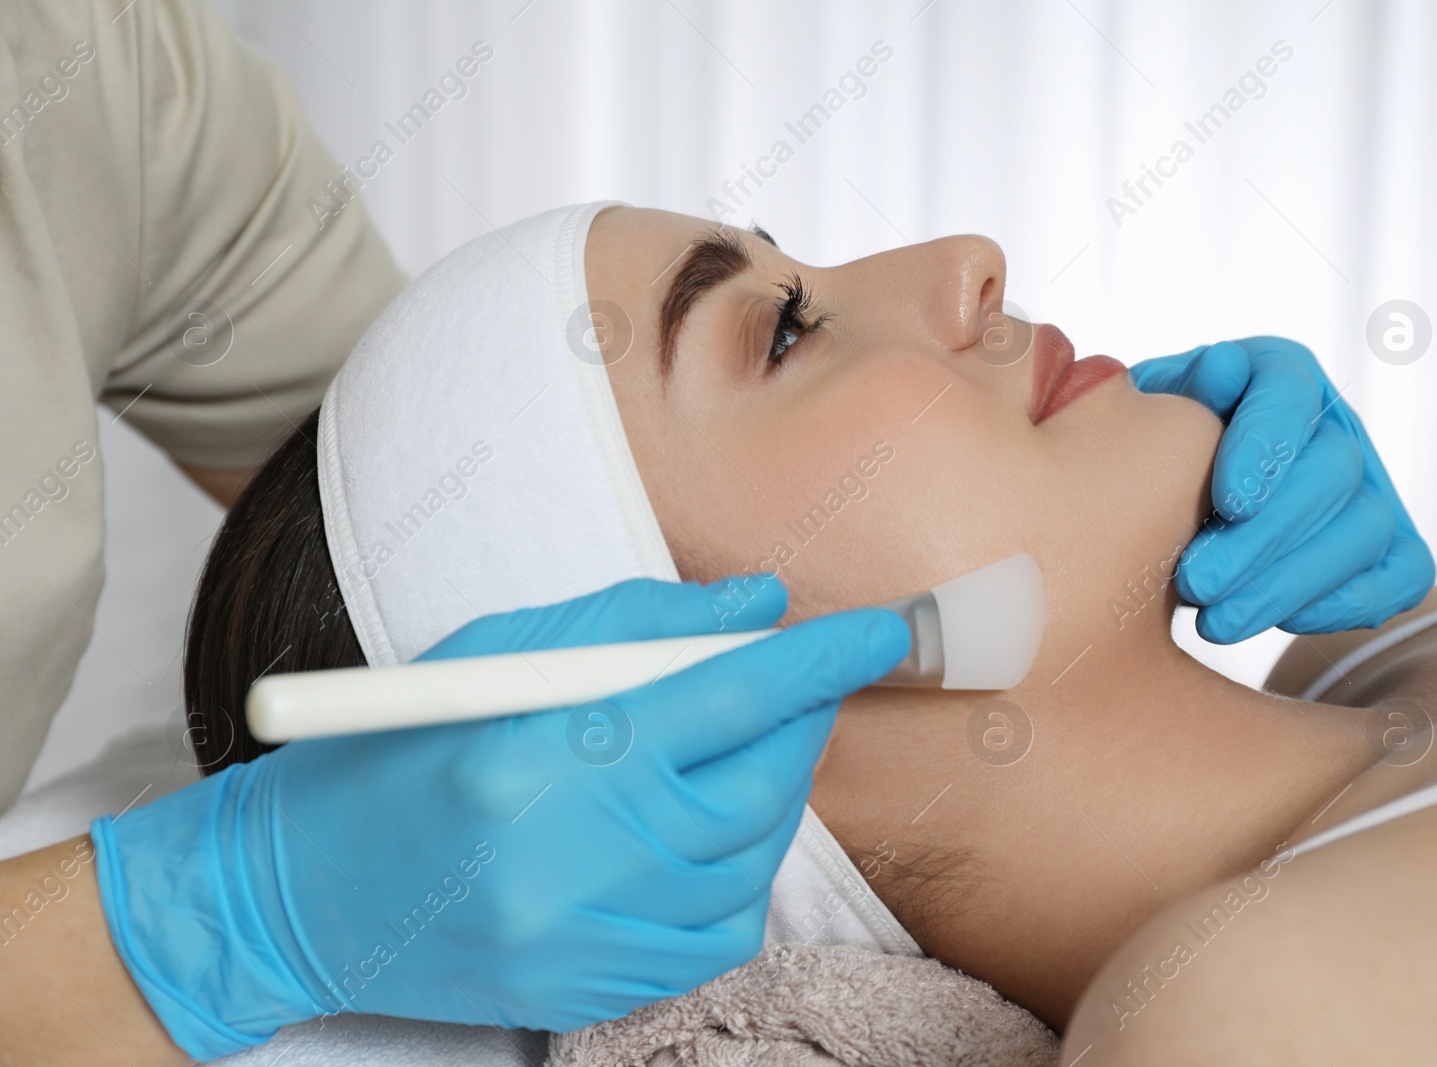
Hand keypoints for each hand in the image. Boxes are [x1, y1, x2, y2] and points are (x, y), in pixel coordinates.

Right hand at [92, 576, 909, 1057]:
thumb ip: (634, 624)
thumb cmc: (391, 751)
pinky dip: (734, 872)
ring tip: (735, 751)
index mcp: (540, 753)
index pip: (725, 699)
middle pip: (754, 788)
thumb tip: (760, 609)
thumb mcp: (494, 655)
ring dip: (768, 795)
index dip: (818, 662)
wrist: (295, 897)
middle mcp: (570, 858)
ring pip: (748, 863)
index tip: (883, 633)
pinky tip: (697, 832)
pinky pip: (717, 932)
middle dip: (799, 725)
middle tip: (798, 685)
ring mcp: (583, 941)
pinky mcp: (590, 992)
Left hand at [1130, 336, 1434, 641]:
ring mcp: (1369, 487)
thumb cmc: (1148, 450)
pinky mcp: (1389, 546)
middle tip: (1196, 584)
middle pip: (1330, 474)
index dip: (1267, 446)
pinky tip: (1285, 624)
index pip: (1288, 396)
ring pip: (1364, 531)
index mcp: (1277, 375)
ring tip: (1216, 622)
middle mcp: (1333, 426)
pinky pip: (1401, 576)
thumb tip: (1224, 368)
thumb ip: (1177, 390)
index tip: (1230, 501)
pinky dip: (1350, 603)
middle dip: (1263, 539)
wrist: (1160, 496)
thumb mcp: (1147, 412)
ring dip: (1290, 584)